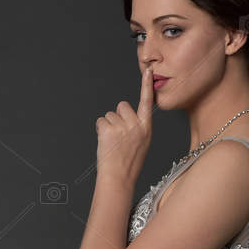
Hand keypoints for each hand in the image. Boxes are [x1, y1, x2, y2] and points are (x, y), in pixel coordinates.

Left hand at [95, 63, 153, 182]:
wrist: (119, 178)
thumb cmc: (128, 163)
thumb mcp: (141, 143)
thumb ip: (137, 127)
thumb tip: (127, 116)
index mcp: (146, 128)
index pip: (147, 102)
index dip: (146, 85)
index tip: (148, 70)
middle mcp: (136, 125)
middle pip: (122, 106)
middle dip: (117, 116)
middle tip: (119, 136)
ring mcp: (122, 127)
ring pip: (110, 115)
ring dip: (108, 126)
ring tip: (113, 143)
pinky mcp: (109, 129)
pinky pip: (100, 121)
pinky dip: (100, 130)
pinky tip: (106, 143)